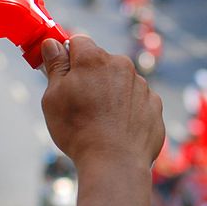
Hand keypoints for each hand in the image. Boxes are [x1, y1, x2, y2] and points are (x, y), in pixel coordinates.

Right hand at [41, 36, 164, 170]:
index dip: (69, 56)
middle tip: (79, 103)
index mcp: (94, 59)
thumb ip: (55, 66)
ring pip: (121, 81)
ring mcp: (141, 85)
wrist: (115, 163)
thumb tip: (52, 43)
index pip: (79, 42)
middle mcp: (122, 65)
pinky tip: (118, 129)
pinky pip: (138, 100)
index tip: (64, 73)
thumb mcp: (53, 97)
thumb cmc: (78, 130)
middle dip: (91, 76)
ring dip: (111, 93)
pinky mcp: (155, 105)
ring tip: (100, 122)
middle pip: (102, 62)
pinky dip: (129, 110)